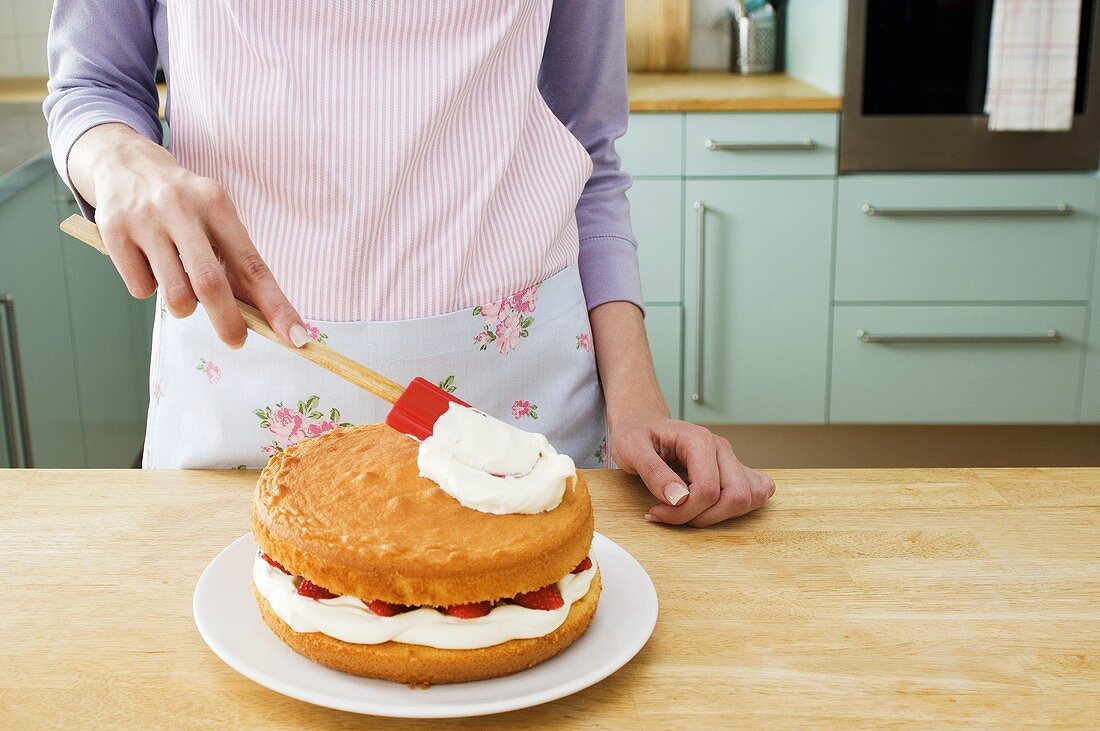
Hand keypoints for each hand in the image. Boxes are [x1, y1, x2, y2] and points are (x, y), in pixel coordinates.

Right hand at [67, 123, 307, 348]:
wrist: (125, 163)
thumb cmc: (185, 205)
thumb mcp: (216, 219)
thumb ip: (235, 262)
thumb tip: (264, 317)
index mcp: (217, 205)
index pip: (254, 265)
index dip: (277, 306)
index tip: (297, 338)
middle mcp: (181, 208)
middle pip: (210, 284)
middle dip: (229, 322)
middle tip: (237, 340)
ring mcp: (145, 220)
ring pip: (174, 295)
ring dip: (184, 307)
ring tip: (180, 285)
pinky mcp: (112, 232)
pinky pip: (141, 289)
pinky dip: (149, 288)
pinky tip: (147, 263)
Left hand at [610, 417, 775, 526]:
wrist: (643, 426)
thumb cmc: (637, 436)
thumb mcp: (631, 449)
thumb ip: (653, 472)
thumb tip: (679, 498)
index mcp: (699, 439)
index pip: (708, 489)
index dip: (683, 511)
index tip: (657, 512)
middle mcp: (721, 449)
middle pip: (736, 497)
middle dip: (704, 517)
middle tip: (673, 514)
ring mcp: (731, 460)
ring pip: (750, 499)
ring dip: (719, 516)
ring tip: (689, 511)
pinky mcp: (736, 471)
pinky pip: (757, 493)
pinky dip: (738, 508)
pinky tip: (709, 507)